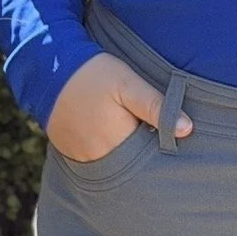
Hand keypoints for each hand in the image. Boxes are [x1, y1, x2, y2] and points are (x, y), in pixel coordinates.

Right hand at [46, 52, 192, 161]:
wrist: (49, 69)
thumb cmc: (94, 74)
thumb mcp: (129, 84)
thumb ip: (156, 106)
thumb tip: (187, 129)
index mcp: (118, 145)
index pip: (151, 160)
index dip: (162, 147)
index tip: (174, 135)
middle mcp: (99, 160)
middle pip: (133, 166)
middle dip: (146, 153)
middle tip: (152, 131)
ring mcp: (83, 160)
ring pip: (116, 164)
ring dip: (128, 153)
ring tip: (134, 131)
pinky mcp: (72, 155)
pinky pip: (98, 161)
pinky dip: (109, 151)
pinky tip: (114, 134)